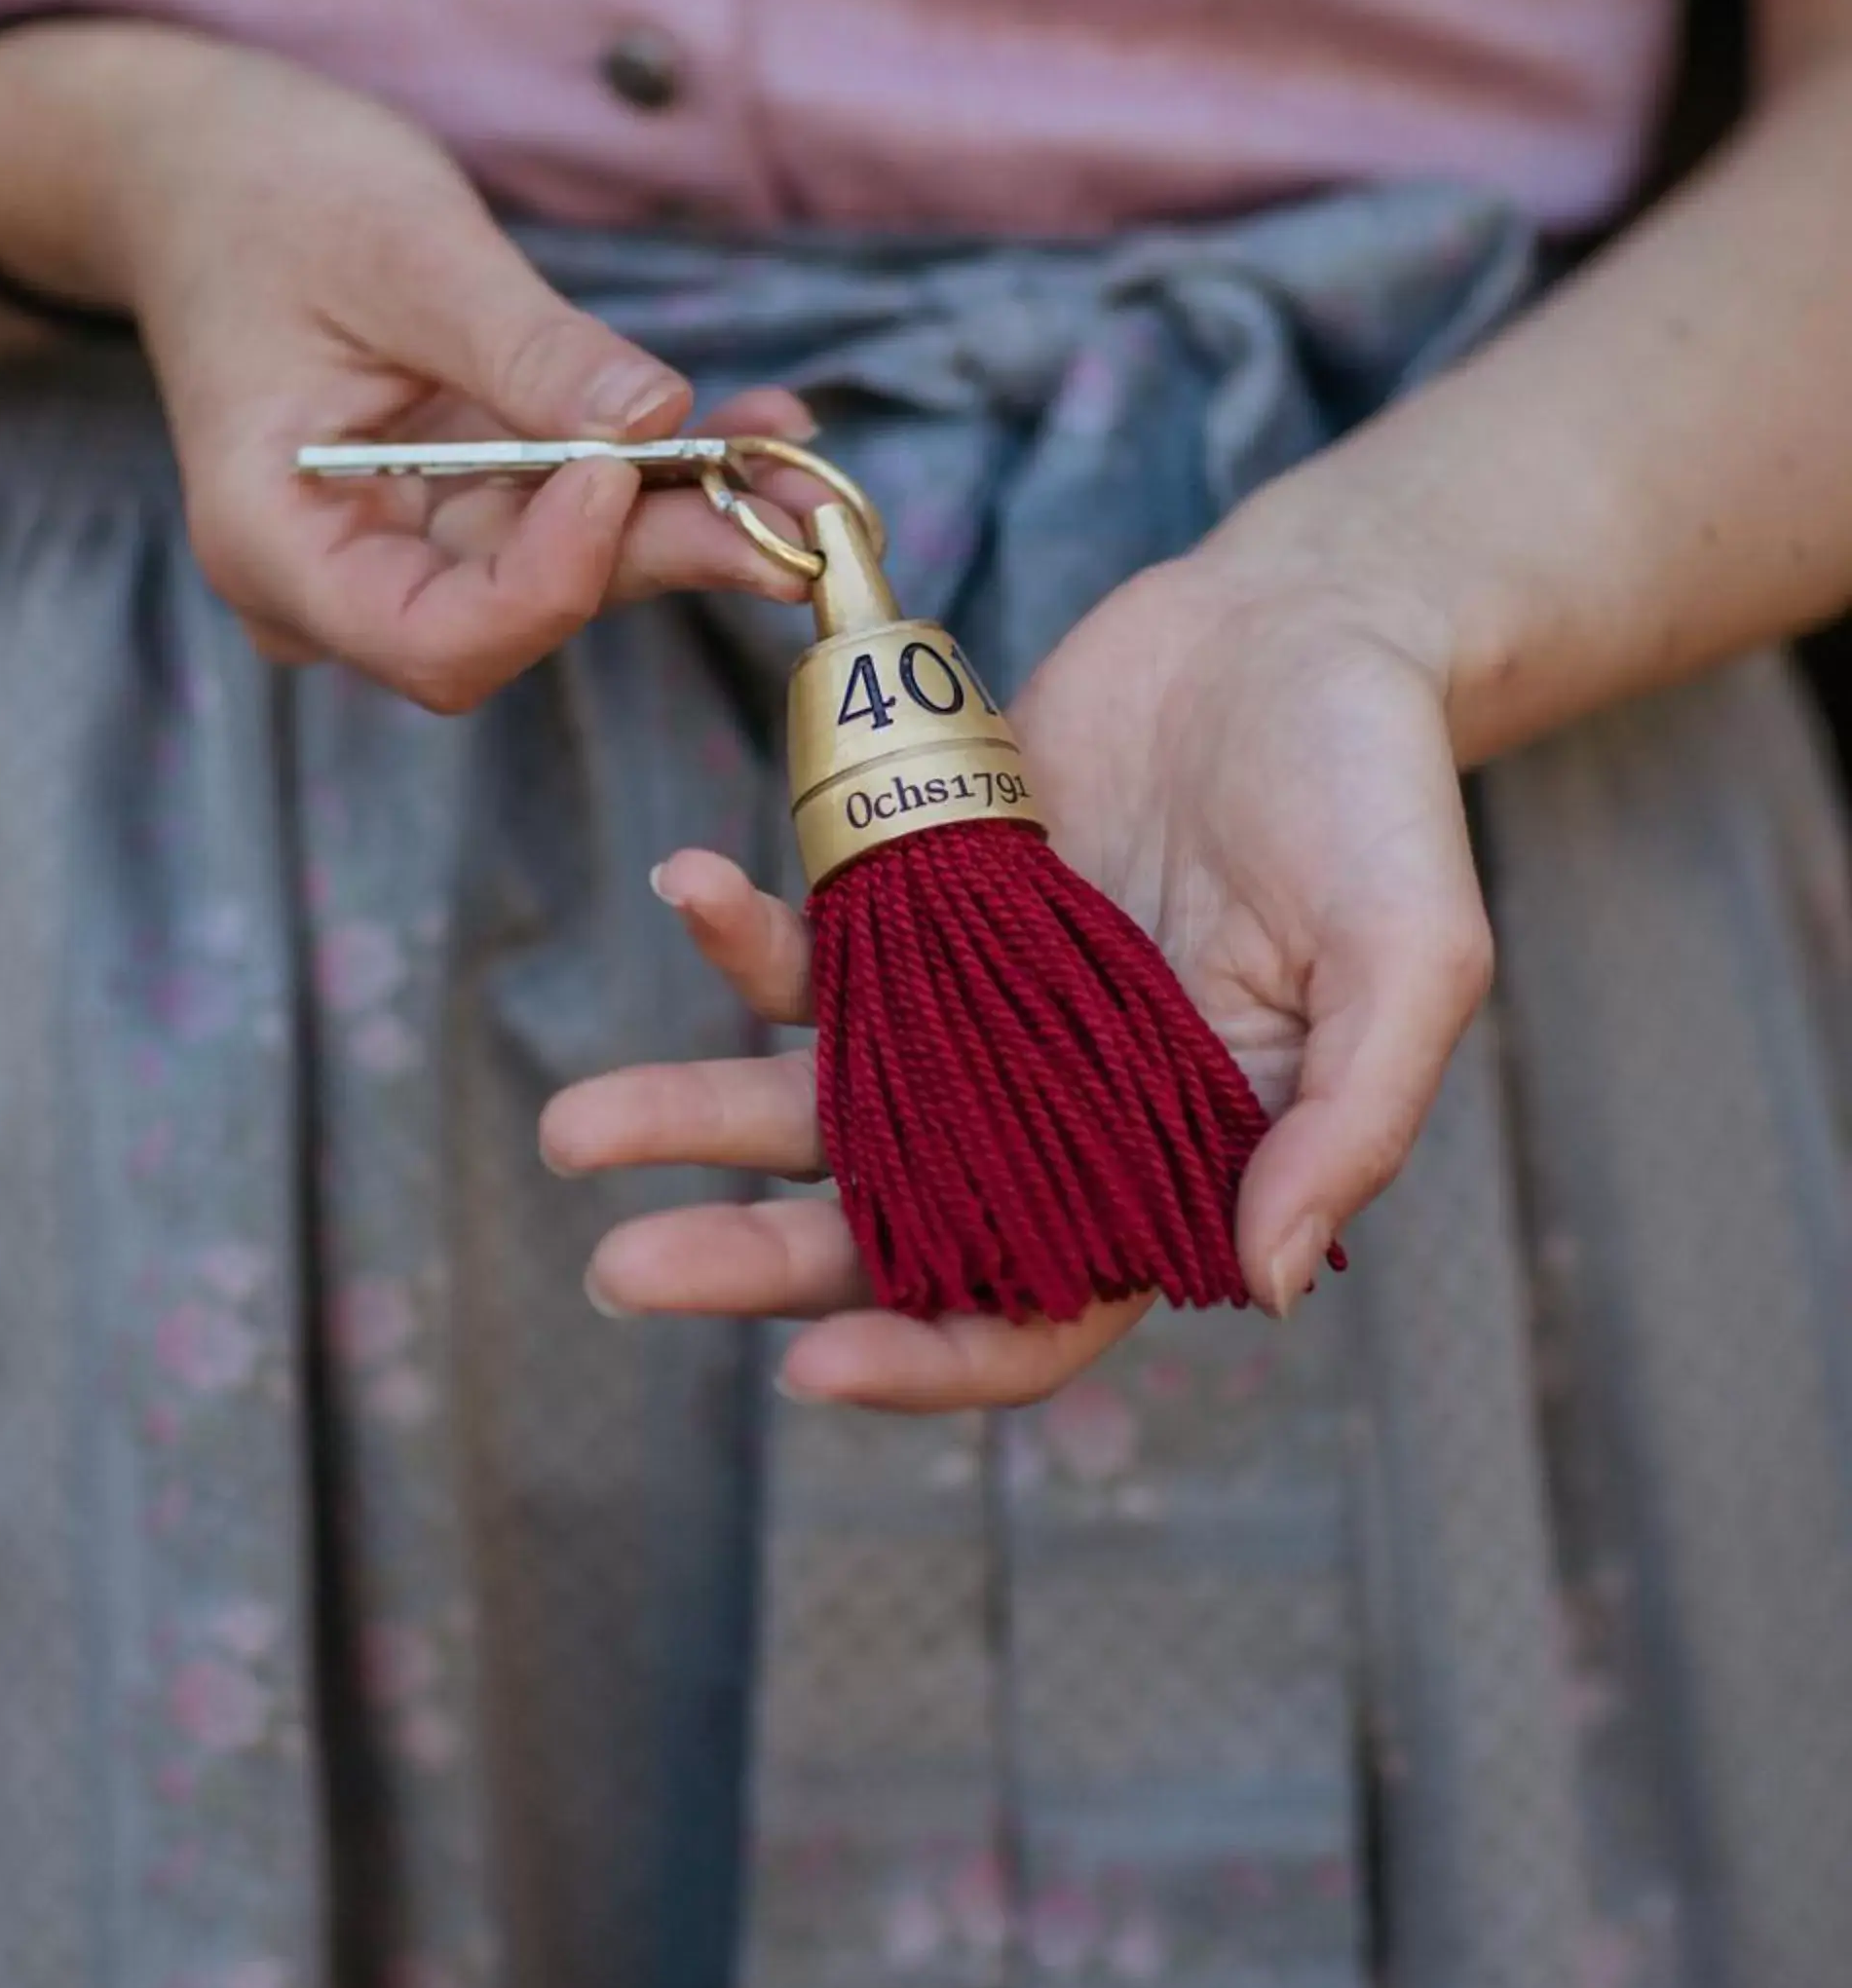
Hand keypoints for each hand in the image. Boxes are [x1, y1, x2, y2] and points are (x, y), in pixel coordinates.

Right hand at [0, 24, 816, 701]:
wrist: (208, 170)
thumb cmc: (267, 195)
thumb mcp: (399, 249)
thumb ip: (521, 349)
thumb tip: (651, 420)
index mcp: (275, 539)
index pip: (434, 639)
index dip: (550, 582)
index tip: (622, 469)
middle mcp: (337, 577)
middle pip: (522, 615)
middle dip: (664, 553)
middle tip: (800, 504)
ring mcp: (403, 551)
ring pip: (568, 573)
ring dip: (690, 517)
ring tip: (804, 465)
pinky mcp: (461, 511)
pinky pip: (573, 517)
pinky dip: (663, 475)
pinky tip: (758, 429)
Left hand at [540, 524, 1494, 1410]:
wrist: (1302, 623)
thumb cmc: (1379, 791)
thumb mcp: (1415, 953)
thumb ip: (1351, 1121)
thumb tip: (1264, 1285)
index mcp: (1178, 1164)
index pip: (1045, 1312)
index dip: (932, 1356)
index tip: (806, 1365)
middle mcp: (1061, 1114)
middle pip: (890, 1229)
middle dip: (755, 1261)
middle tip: (622, 1270)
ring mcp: (981, 1014)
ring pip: (819, 1104)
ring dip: (696, 1119)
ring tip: (571, 1127)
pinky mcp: (926, 910)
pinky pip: (815, 952)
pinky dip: (740, 937)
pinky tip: (684, 888)